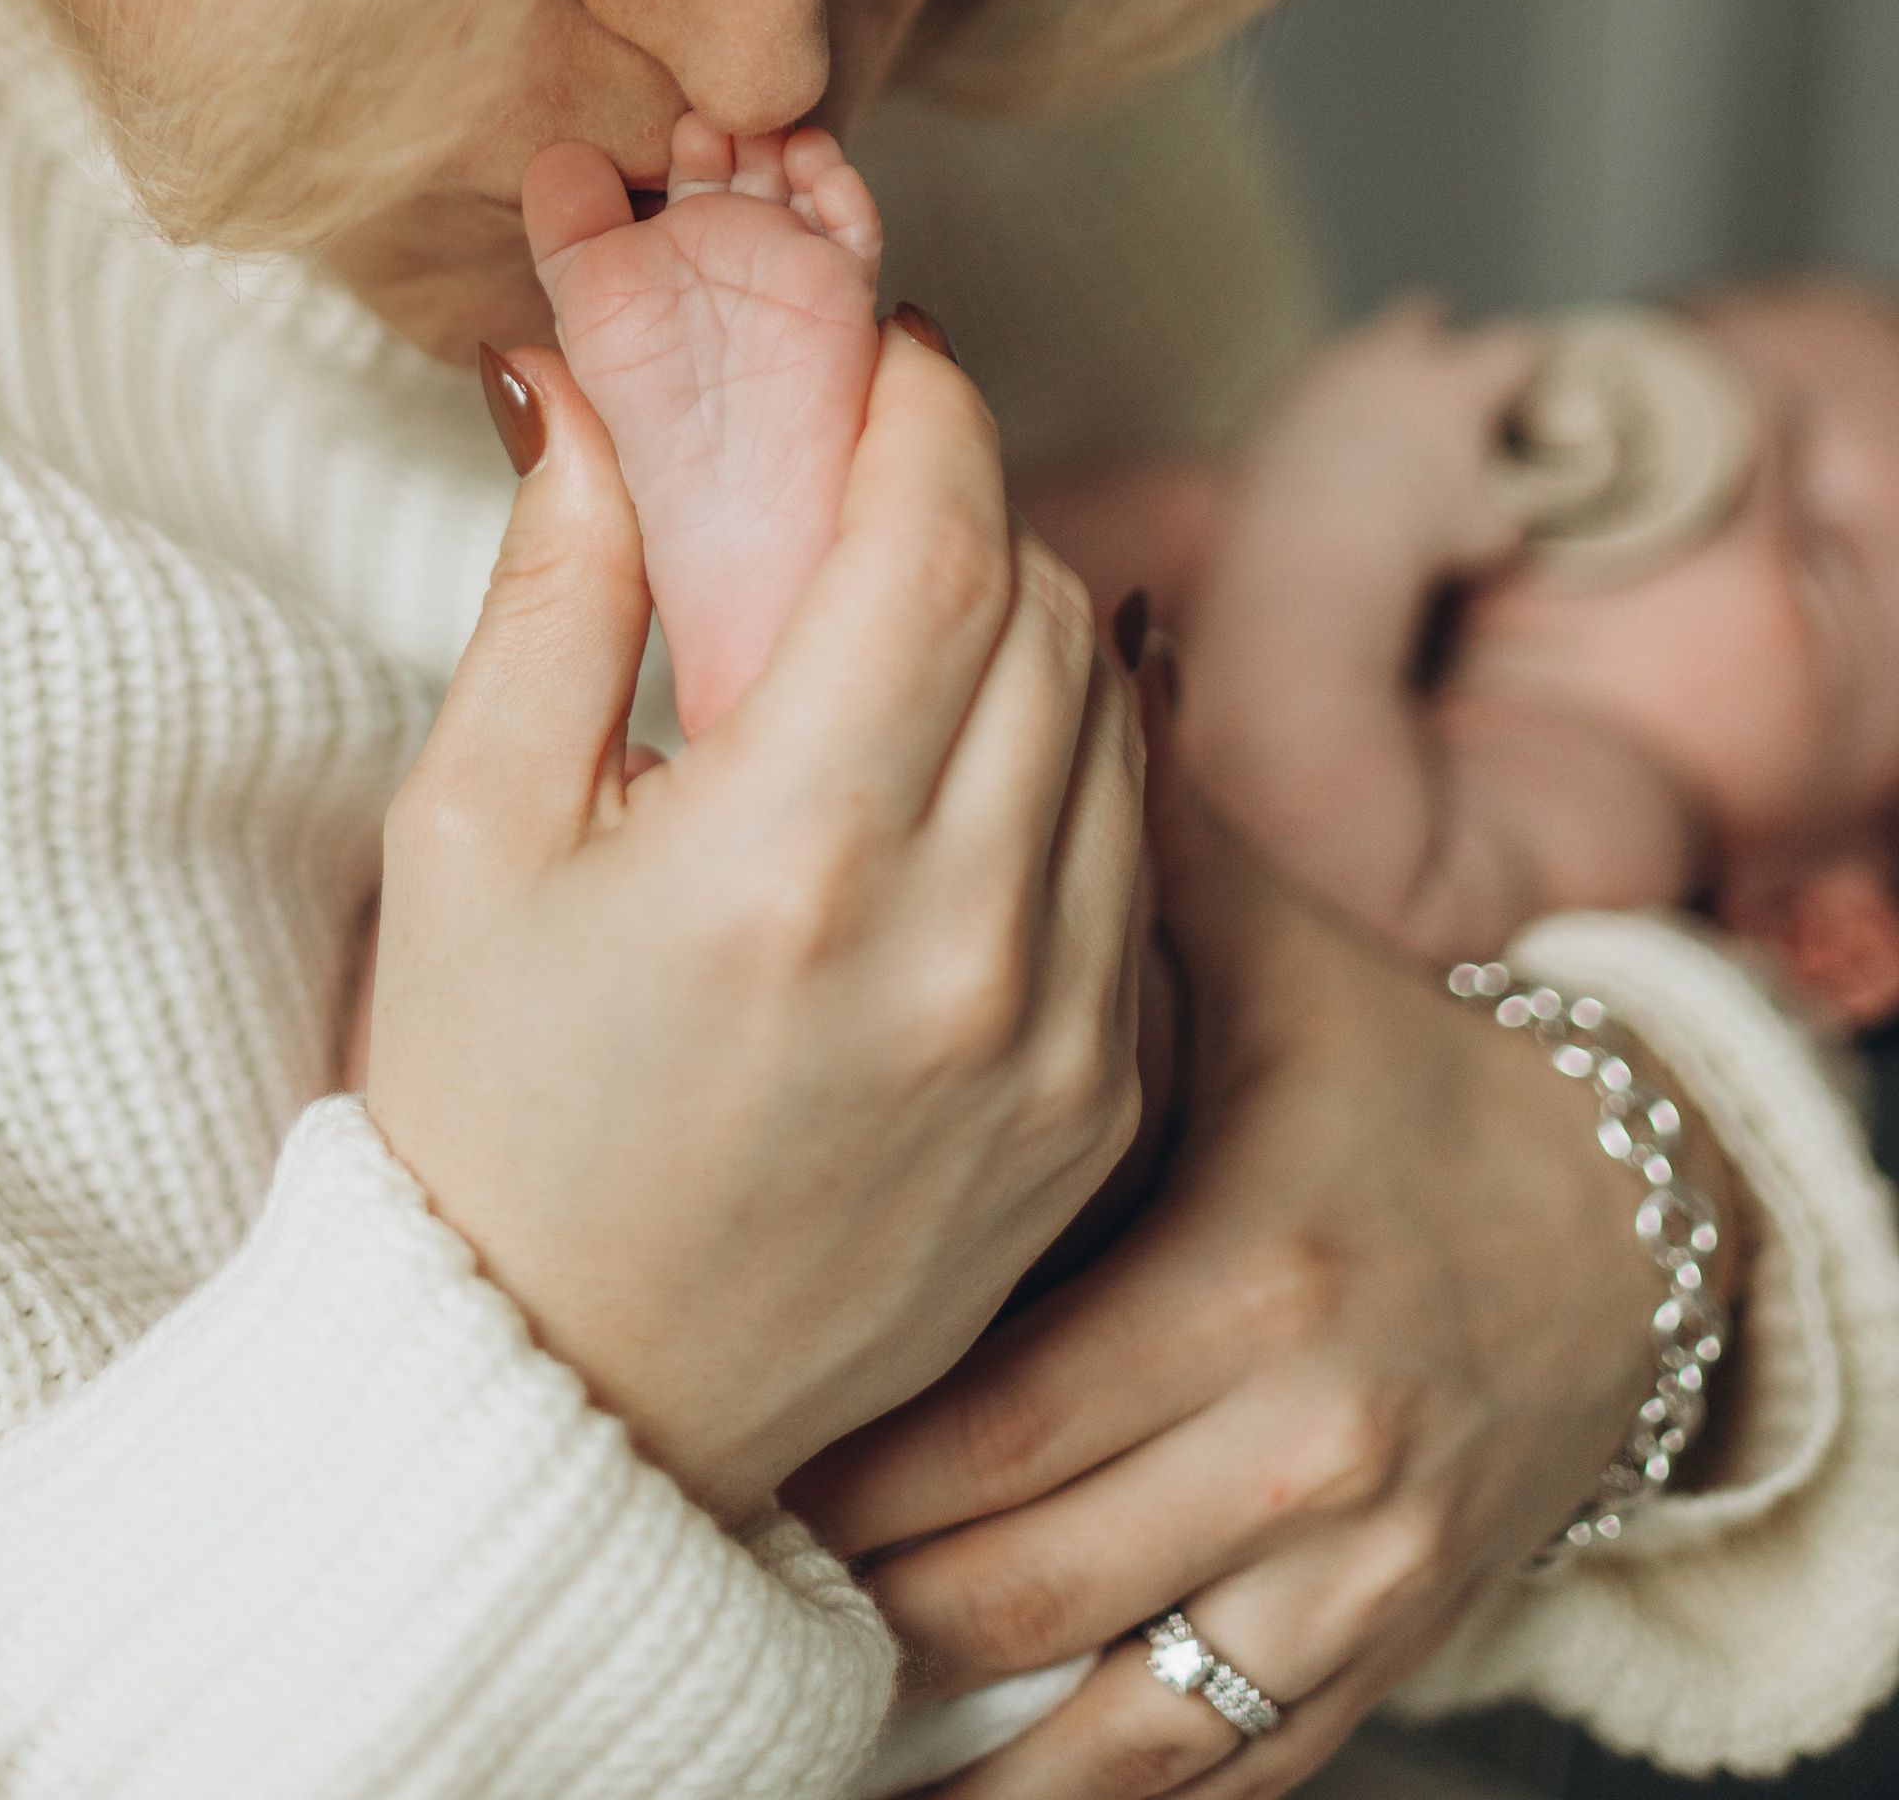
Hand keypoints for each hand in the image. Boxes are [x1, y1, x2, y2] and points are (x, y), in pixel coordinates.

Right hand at [367, 318, 1145, 1522]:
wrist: (568, 1407)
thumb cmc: (488, 1111)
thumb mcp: (467, 828)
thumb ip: (557, 586)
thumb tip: (588, 386)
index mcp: (794, 853)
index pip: (942, 536)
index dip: (925, 405)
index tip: (882, 351)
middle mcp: (960, 942)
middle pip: (1045, 609)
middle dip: (969, 502)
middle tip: (873, 478)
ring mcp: (1055, 1040)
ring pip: (1114, 725)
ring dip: (1028, 629)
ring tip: (908, 623)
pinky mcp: (1100, 1110)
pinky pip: (1128, 863)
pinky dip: (1065, 773)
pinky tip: (955, 776)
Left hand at [790, 716, 1724, 1789]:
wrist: (1612, 1233)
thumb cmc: (1383, 1075)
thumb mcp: (1265, 950)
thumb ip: (1125, 826)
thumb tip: (1017, 651)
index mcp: (1251, 1268)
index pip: (994, 1405)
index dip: (844, 1433)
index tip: (725, 1401)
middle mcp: (1306, 1440)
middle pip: (1012, 1570)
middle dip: (855, 1566)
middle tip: (728, 1512)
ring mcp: (1349, 1574)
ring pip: (1092, 1701)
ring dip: (936, 1697)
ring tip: (803, 1636)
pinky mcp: (1373, 1657)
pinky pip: (1202, 1780)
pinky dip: (1062, 1792)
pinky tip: (944, 1776)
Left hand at [1226, 298, 1547, 588]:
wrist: (1312, 542)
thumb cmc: (1416, 538)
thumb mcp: (1488, 538)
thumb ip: (1501, 518)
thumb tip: (1504, 525)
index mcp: (1456, 382)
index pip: (1510, 346)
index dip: (1528, 350)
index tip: (1532, 354)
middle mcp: (1392, 358)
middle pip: (1418, 311)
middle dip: (1434, 317)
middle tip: (1441, 323)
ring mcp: (1328, 369)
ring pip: (1353, 344)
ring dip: (1368, 360)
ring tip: (1372, 390)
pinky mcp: (1278, 394)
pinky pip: (1306, 383)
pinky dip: (1320, 398)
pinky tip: (1319, 429)